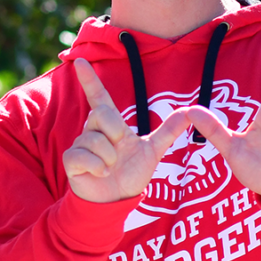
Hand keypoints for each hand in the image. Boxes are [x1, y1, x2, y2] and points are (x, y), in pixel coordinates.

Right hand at [61, 59, 218, 204]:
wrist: (116, 200)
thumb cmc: (131, 173)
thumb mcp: (153, 151)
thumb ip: (168, 132)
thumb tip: (188, 112)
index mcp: (110, 124)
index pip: (99, 97)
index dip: (89, 79)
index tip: (80, 60)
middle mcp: (93, 130)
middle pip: (102, 114)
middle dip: (116, 131)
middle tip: (120, 148)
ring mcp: (80, 145)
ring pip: (96, 140)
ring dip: (110, 158)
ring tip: (111, 168)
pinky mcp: (71, 160)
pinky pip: (84, 156)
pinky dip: (98, 168)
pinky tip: (101, 174)